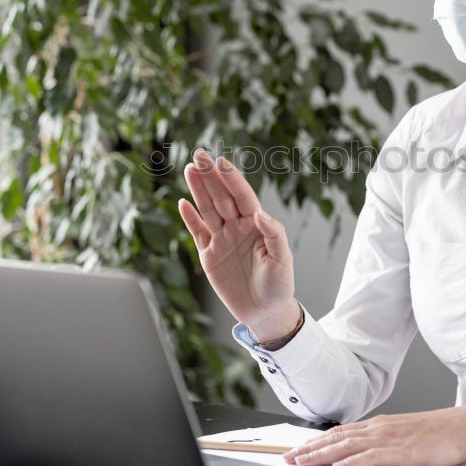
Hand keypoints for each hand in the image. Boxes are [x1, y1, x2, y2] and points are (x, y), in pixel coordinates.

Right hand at [178, 149, 298, 338]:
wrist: (265, 312)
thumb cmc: (279, 285)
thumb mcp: (283, 260)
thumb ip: (274, 235)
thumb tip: (261, 214)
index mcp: (256, 225)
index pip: (242, 196)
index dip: (232, 179)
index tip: (221, 162)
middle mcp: (237, 228)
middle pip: (221, 197)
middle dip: (210, 176)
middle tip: (199, 153)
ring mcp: (222, 240)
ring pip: (207, 210)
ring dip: (198, 190)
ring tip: (189, 168)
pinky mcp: (209, 256)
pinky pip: (197, 233)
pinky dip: (189, 219)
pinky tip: (182, 203)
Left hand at [282, 403, 465, 465]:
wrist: (464, 426)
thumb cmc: (438, 433)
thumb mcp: (404, 434)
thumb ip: (383, 442)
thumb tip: (364, 451)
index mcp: (380, 426)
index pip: (340, 433)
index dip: (316, 442)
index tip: (298, 450)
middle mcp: (379, 429)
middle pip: (337, 439)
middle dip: (310, 449)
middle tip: (288, 458)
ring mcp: (390, 439)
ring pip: (348, 447)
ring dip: (322, 455)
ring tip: (303, 461)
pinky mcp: (403, 451)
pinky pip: (374, 457)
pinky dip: (354, 462)